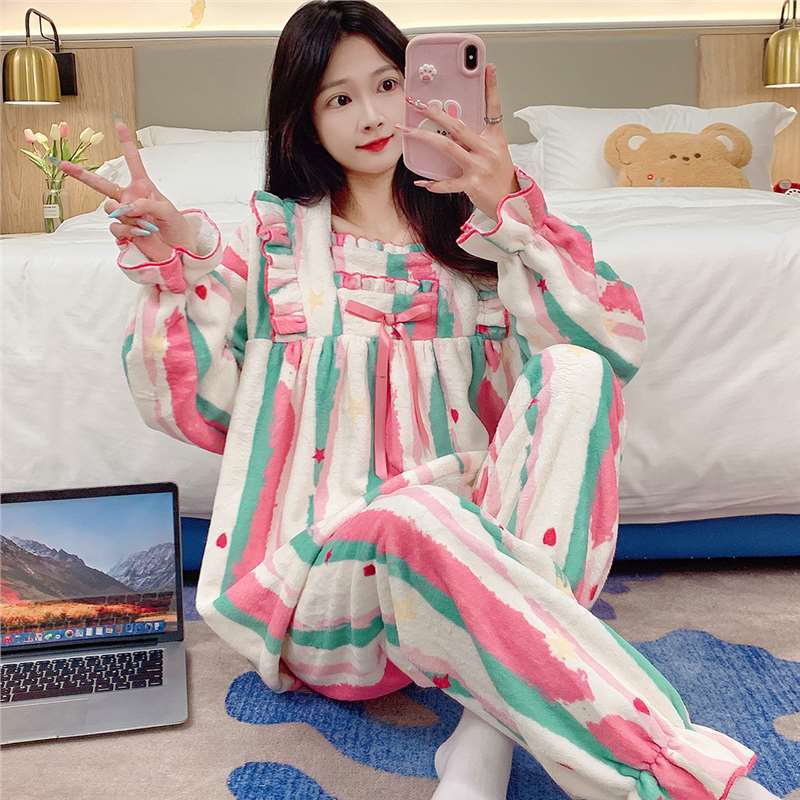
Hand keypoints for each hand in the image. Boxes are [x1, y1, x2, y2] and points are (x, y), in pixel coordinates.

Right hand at [51, 115, 195, 261]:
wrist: (178, 252)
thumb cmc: (177, 227)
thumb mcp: (168, 210)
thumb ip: (147, 203)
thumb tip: (126, 206)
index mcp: (143, 188)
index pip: (133, 161)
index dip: (126, 142)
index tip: (119, 122)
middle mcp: (129, 198)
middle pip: (100, 184)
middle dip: (80, 174)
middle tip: (62, 164)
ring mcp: (123, 215)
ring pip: (109, 208)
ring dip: (128, 215)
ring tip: (147, 224)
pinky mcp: (122, 231)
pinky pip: (115, 226)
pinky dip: (129, 229)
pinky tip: (143, 233)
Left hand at [396, 63, 520, 220]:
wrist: (512, 205)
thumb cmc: (500, 178)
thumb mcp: (495, 154)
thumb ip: (477, 141)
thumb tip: (452, 130)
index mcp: (494, 139)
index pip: (494, 108)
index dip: (491, 87)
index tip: (488, 68)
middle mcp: (487, 149)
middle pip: (457, 125)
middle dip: (435, 113)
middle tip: (418, 103)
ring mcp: (479, 166)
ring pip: (447, 147)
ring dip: (424, 137)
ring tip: (407, 131)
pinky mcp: (473, 185)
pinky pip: (447, 182)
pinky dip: (433, 184)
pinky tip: (421, 183)